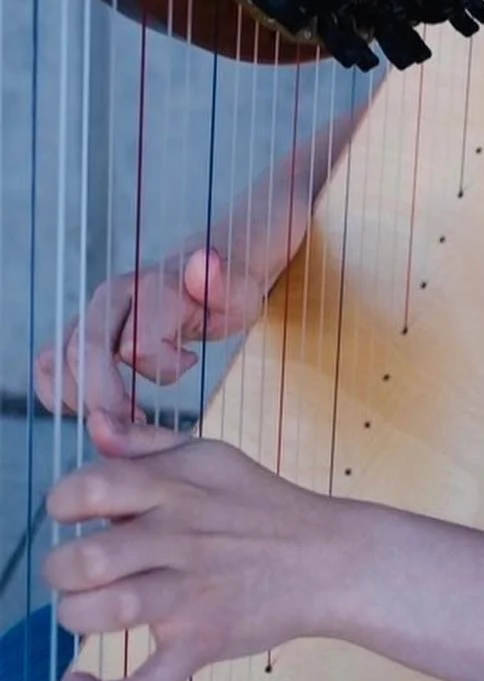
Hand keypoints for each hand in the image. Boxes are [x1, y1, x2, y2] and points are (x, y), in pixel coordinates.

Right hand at [34, 248, 264, 422]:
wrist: (208, 274)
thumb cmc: (227, 292)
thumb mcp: (239, 292)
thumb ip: (222, 282)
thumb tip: (206, 259)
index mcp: (152, 287)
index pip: (136, 345)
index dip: (159, 373)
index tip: (187, 369)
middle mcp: (112, 295)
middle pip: (83, 353)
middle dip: (104, 399)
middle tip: (138, 421)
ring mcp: (91, 312)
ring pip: (55, 359)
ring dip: (79, 399)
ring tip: (122, 414)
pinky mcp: (79, 330)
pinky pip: (48, 365)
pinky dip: (61, 394)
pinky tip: (97, 408)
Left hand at [44, 412, 340, 680]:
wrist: (331, 559)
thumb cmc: (263, 506)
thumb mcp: (210, 458)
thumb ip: (146, 443)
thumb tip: (94, 425)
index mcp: (176, 490)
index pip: (92, 487)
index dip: (64, 502)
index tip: (74, 515)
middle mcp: (181, 539)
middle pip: (89, 558)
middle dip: (63, 570)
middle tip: (78, 572)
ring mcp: (193, 595)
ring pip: (110, 612)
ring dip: (78, 616)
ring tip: (86, 611)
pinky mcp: (204, 643)